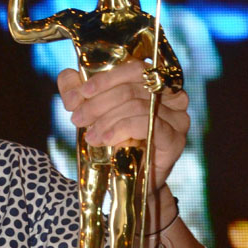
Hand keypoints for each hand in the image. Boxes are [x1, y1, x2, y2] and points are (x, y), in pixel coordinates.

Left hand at [58, 60, 189, 193]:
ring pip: (137, 106)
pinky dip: (122, 129)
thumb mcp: (92, 112)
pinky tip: (106, 140)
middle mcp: (173, 96)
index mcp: (157, 83)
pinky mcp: (175, 139)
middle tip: (77, 119)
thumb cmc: (114, 140)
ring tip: (90, 135)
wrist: (130, 179)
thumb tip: (69, 81)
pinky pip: (148, 125)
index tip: (81, 94)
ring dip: (107, 120)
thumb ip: (77, 92)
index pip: (134, 68)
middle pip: (132, 89)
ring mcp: (178, 118)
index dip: (105, 79)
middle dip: (98, 104)